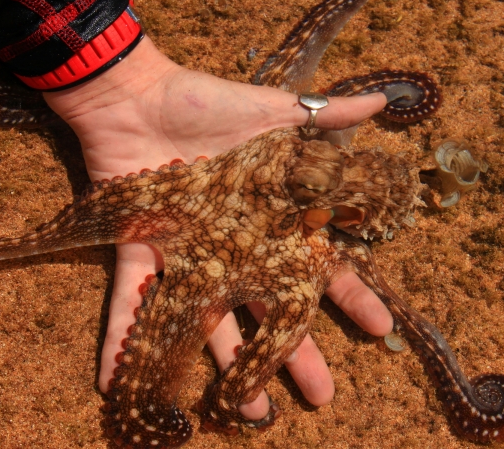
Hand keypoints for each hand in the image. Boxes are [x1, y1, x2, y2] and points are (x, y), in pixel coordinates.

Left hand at [43, 36, 392, 419]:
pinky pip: (132, 300)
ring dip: (228, 365)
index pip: (318, 264)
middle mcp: (235, 248)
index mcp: (270, 219)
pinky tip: (118, 383)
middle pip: (271, 309)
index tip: (380, 329)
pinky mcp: (143, 250)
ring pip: (213, 321)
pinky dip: (123, 337)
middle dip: (295, 353)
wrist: (139, 94)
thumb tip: (384, 101)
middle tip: (321, 396)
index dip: (350, 295)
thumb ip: (325, 117)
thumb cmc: (208, 104)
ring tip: (250, 410)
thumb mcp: (273, 111)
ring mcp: (191, 254)